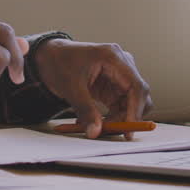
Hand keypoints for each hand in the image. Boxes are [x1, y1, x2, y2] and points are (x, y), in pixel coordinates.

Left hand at [33, 39, 151, 137]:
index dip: (136, 109)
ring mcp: (119, 73)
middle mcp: (121, 63)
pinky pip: (121, 104)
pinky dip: (113, 116)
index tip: (129, 128)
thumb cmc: (60, 63)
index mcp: (113, 57)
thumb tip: (95, 132)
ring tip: (99, 126)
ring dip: (120, 118)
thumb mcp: (71, 88)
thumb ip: (85, 111)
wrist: (51, 57)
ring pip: (131, 102)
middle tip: (114, 131)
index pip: (136, 86)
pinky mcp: (115, 84)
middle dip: (129, 115)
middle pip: (138, 94)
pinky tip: (97, 121)